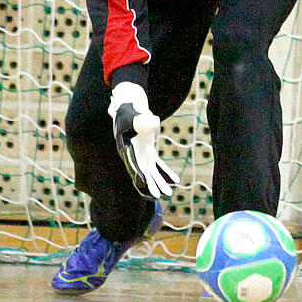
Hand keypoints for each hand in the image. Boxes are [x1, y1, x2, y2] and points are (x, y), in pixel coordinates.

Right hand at [108, 82, 179, 197]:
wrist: (128, 105)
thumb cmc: (129, 108)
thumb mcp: (133, 112)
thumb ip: (142, 119)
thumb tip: (154, 121)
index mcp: (125, 146)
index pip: (132, 162)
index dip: (137, 173)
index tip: (144, 184)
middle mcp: (132, 154)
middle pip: (142, 172)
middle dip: (150, 184)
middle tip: (158, 195)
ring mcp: (140, 154)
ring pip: (151, 172)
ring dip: (159, 182)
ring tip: (169, 193)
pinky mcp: (148, 151)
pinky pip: (158, 165)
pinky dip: (165, 172)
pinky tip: (175, 179)